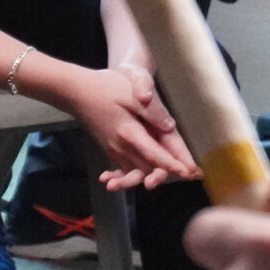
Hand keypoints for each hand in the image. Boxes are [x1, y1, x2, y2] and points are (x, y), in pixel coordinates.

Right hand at [57, 62, 198, 191]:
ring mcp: (114, 149)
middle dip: (169, 173)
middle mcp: (121, 146)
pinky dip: (132, 176)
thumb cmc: (106, 87)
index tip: (191, 171)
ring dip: (151, 177)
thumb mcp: (131, 93)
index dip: (174, 163)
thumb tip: (170, 127)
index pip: (155, 153)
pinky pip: (124, 167)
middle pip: (148, 167)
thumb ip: (152, 111)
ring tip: (170, 181)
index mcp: (129, 132)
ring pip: (136, 171)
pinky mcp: (110, 148)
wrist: (76, 92)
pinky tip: (144, 178)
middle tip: (192, 176)